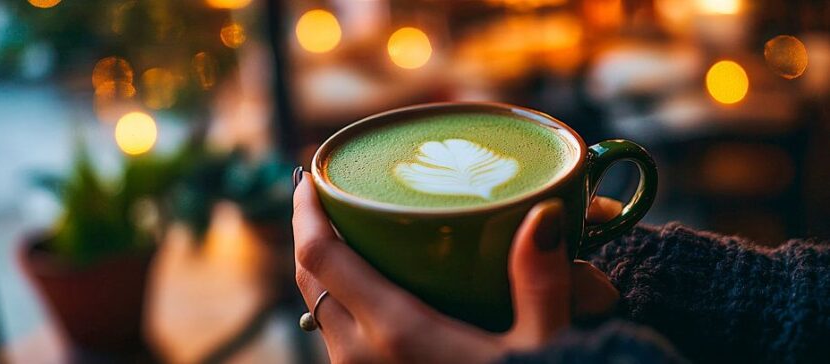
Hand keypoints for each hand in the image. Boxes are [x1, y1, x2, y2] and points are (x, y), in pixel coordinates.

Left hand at [293, 173, 620, 363]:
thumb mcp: (541, 346)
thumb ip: (542, 283)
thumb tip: (544, 214)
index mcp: (394, 331)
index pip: (320, 256)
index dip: (305, 208)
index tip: (313, 172)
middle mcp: (357, 353)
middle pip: (310, 276)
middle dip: (313, 228)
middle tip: (334, 191)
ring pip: (318, 306)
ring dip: (327, 266)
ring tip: (355, 231)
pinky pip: (333, 333)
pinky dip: (339, 299)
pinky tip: (372, 285)